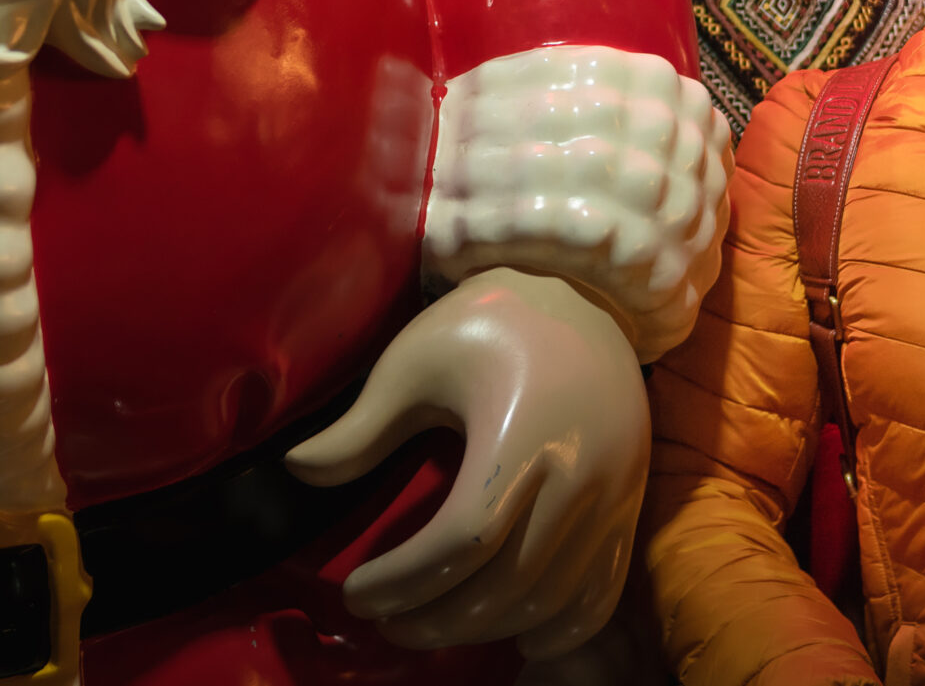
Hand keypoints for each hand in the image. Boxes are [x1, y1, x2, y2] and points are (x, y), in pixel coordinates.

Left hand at [285, 269, 647, 658]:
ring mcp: (614, 495)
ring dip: (486, 628)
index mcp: (524, 433)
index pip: (463, 542)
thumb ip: (361, 426)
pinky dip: (561, 627)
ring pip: (551, 599)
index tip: (356, 592)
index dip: (404, 581)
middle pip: (508, 584)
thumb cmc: (490, 322)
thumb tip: (294, 471)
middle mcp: (580, 474)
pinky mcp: (630, 505)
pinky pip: (602, 591)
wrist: (584, 290)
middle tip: (384, 620)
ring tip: (429, 622)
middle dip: (435, 617)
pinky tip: (516, 634)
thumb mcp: (416, 359)